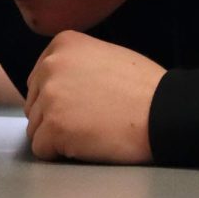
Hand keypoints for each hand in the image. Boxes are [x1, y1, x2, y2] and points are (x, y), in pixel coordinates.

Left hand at [25, 31, 164, 163]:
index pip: (39, 80)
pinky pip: (41, 149)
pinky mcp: (54, 127)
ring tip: (92, 130)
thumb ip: (75, 64)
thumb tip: (57, 85)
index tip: (84, 102)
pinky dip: (60, 153)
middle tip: (91, 118)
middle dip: (56, 116)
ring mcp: (50, 97)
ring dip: (59, 135)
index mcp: (63, 44)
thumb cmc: (143, 87)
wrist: (164, 111)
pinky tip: (87, 143)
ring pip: (36, 128)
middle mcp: (51, 66)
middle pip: (34, 104)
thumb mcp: (105, 55)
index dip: (60, 97)